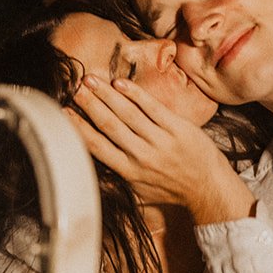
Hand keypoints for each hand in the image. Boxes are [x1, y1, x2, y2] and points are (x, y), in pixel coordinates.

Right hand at [72, 76, 254, 223]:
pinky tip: (120, 83)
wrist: (208, 188)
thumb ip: (117, 180)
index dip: (79, 128)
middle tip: (74, 88)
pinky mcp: (178, 129)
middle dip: (90, 105)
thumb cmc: (171, 188)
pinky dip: (135, 94)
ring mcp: (161, 141)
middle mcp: (142, 156)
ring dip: (107, 95)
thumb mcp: (140, 192)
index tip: (64, 113)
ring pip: (128, 113)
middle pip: (109, 125)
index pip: (98, 147)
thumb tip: (91, 170)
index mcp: (129, 171)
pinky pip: (152, 107)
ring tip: (91, 80)